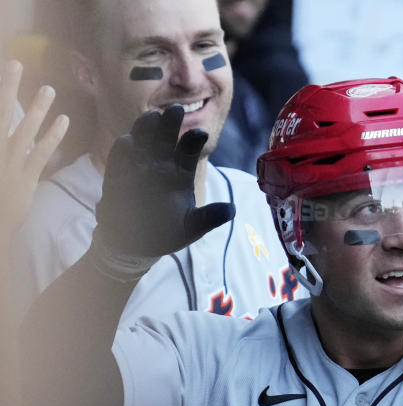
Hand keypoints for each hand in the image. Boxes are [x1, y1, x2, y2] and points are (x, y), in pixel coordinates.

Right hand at [0, 60, 68, 239]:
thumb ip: (5, 138)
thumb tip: (10, 129)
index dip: (2, 94)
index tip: (9, 69)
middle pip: (1, 114)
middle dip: (7, 87)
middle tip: (15, 64)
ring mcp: (7, 163)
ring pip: (23, 129)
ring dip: (36, 107)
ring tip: (47, 89)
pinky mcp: (25, 178)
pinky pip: (41, 152)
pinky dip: (52, 135)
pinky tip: (63, 120)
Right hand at [91, 106, 234, 279]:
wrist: (136, 246)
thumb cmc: (166, 233)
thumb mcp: (192, 228)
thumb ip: (209, 217)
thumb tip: (232, 210)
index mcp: (181, 172)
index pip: (189, 150)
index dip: (193, 140)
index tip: (200, 133)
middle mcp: (160, 165)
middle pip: (165, 138)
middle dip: (170, 123)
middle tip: (176, 109)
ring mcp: (138, 168)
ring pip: (142, 141)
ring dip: (145, 129)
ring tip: (152, 117)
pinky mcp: (118, 178)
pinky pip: (119, 160)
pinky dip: (122, 151)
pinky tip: (127, 141)